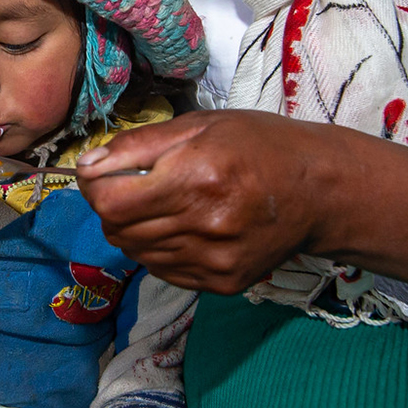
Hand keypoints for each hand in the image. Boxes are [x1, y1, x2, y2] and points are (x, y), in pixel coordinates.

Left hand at [76, 111, 329, 292]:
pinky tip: (183, 226)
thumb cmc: (259, 145)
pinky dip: (158, 248)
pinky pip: (162, 270)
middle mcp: (205, 224)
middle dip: (112, 206)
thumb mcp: (200, 125)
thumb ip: (137, 145)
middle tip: (134, 186)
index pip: (110, 202)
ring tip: (164, 204)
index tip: (101, 173)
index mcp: (197, 177)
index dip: (94, 187)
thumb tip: (86, 165)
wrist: (321, 191)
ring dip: (134, 228)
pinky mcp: (222, 283)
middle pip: (118, 230)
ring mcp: (214, 260)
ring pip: (136, 252)